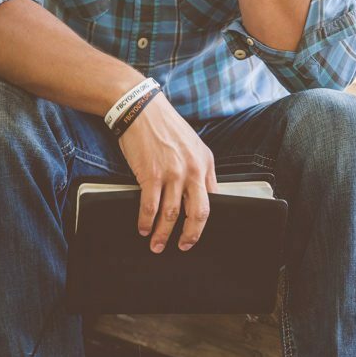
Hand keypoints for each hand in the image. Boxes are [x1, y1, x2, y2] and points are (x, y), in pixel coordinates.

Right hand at [118, 94, 218, 252]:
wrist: (141, 109)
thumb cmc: (166, 127)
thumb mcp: (194, 146)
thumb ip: (200, 169)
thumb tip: (202, 193)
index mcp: (206, 164)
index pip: (213, 199)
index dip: (206, 220)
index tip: (198, 231)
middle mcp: (193, 171)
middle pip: (198, 213)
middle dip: (190, 235)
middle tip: (184, 246)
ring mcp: (172, 174)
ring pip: (171, 214)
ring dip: (163, 233)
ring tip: (156, 244)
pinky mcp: (150, 175)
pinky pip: (150, 206)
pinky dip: (145, 221)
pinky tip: (143, 228)